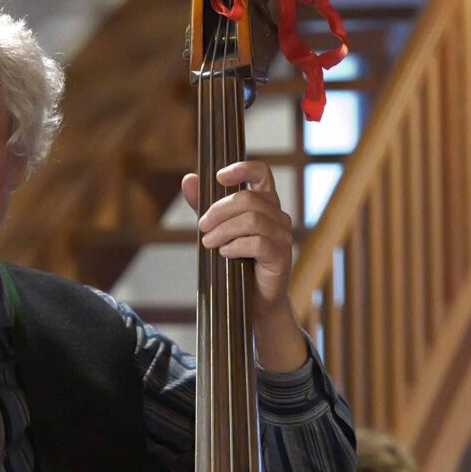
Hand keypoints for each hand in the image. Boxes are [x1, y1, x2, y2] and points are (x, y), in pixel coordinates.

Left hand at [183, 160, 308, 373]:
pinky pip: (259, 242)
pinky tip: (224, 254)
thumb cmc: (237, 264)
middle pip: (248, 199)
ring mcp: (282, 236)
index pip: (261, 173)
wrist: (254, 302)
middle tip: (201, 226)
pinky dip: (236, 246)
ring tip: (209, 243)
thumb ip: (204, 206)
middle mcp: (278, 216)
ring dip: (224, 230)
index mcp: (264, 204)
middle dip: (219, 210)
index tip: (219, 177)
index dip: (242, 168)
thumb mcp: (217, 231)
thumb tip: (188, 179)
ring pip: (252, 219)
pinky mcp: (281, 256)